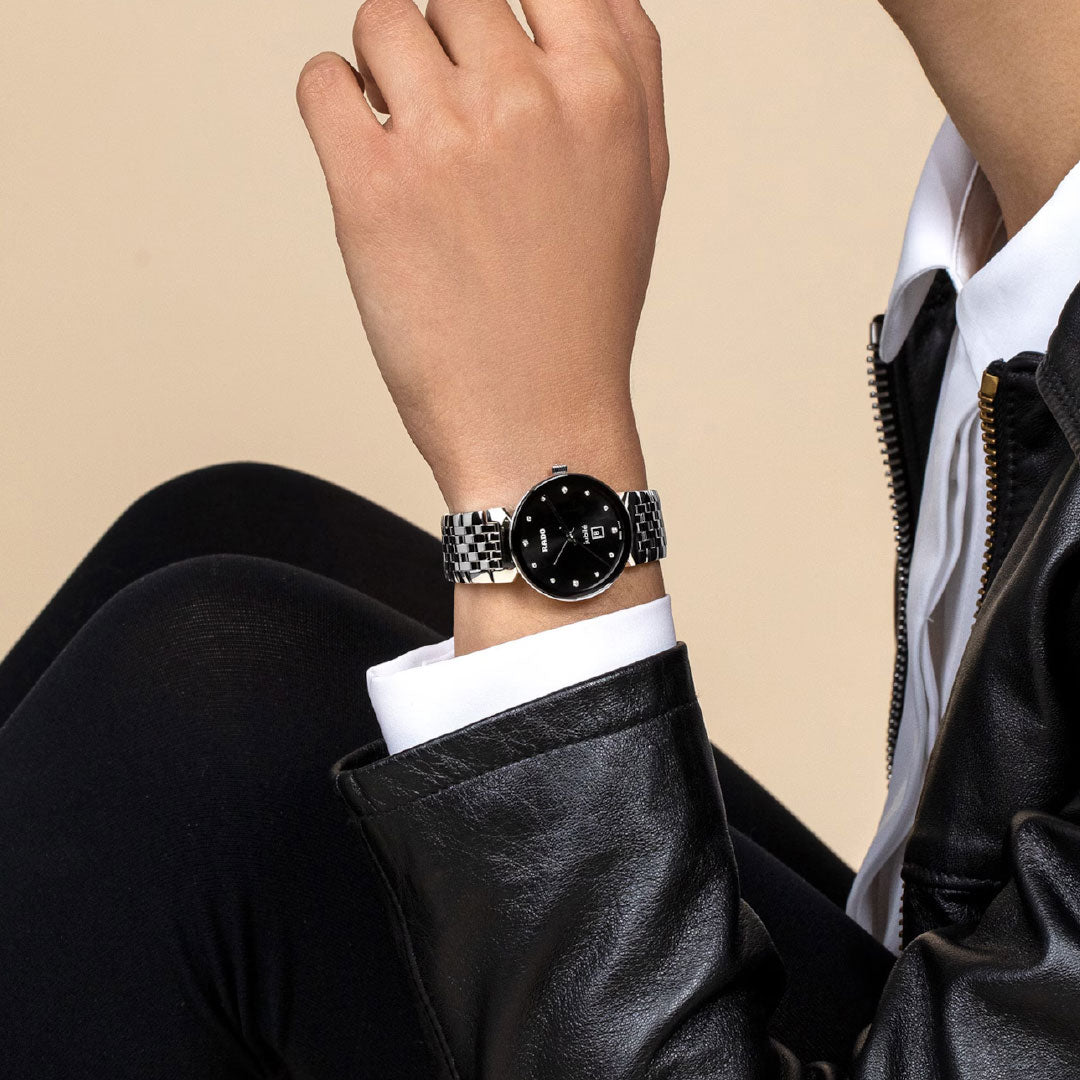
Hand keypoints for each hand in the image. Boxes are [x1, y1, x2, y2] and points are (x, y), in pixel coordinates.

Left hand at [296, 0, 667, 511]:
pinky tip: (368, 151)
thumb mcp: (640, 178)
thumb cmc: (585, 308)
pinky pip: (322, 81)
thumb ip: (625, 66)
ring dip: (385, 69)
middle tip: (452, 117)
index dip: (506, 6)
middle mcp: (526, 101)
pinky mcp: (371, 189)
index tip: (485, 43)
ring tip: (409, 137)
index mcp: (603, 91)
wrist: (536, 419)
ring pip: (381, 21)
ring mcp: (445, 141)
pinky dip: (334, 101)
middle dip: (445, 45)